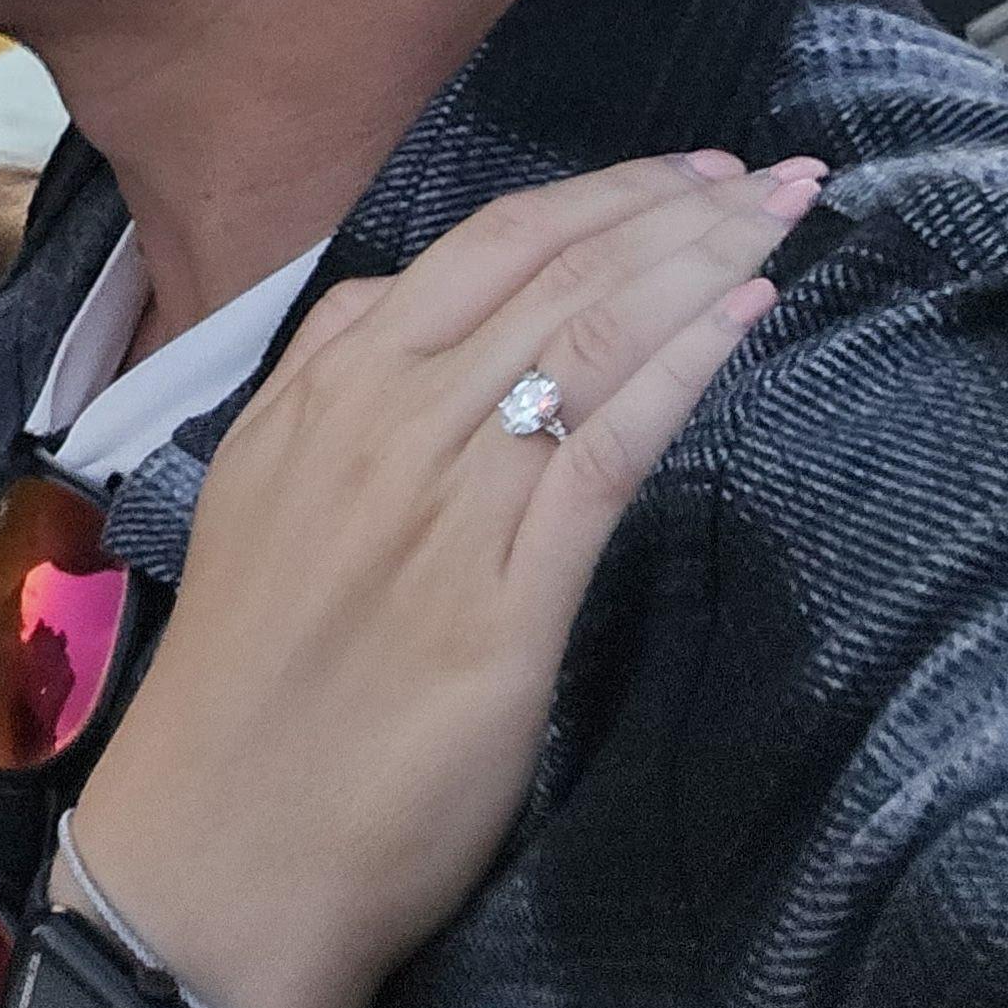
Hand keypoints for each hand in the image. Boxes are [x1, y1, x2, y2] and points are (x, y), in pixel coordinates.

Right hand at [60, 147, 823, 1007]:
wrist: (223, 837)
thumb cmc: (250, 670)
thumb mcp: (264, 481)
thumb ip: (334, 379)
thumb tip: (415, 305)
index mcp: (331, 381)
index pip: (488, 244)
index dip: (600, 194)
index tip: (688, 170)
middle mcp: (389, 416)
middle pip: (555, 272)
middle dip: (675, 206)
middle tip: (774, 172)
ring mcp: (448, 500)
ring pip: (589, 336)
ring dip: (699, 262)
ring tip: (783, 217)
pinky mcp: (505, 597)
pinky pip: (606, 447)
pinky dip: (683, 369)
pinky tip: (744, 318)